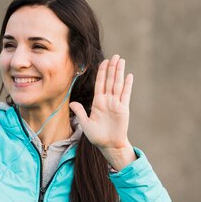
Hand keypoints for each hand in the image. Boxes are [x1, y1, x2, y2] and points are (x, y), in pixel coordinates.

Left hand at [69, 54, 135, 169]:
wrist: (109, 145)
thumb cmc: (97, 136)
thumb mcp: (85, 124)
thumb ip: (80, 112)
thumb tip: (71, 103)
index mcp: (98, 102)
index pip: (100, 84)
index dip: (102, 73)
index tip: (104, 61)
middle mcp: (107, 101)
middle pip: (110, 80)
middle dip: (112, 68)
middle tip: (115, 56)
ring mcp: (116, 104)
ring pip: (118, 84)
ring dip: (119, 72)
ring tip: (121, 61)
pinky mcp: (123, 109)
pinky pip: (125, 94)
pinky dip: (127, 85)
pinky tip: (128, 75)